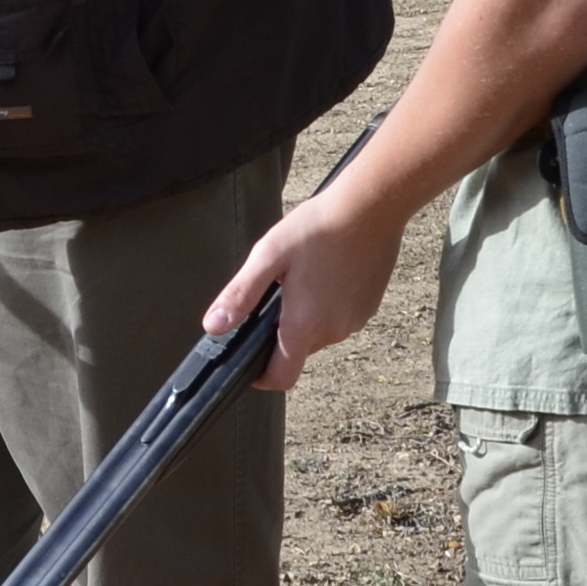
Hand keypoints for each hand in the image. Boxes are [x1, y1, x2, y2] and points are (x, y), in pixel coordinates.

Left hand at [201, 186, 404, 391]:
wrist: (371, 208)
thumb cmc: (320, 228)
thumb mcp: (269, 256)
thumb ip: (240, 295)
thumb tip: (214, 326)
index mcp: (304, 324)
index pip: (282, 377)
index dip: (262, 376)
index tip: (251, 361)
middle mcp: (333, 331)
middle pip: (298, 352)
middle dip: (282, 331)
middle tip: (278, 292)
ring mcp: (355, 321)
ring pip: (320, 334)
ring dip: (306, 317)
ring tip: (304, 276)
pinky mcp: (369, 308)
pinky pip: (340, 319)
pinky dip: (329, 306)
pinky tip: (327, 273)